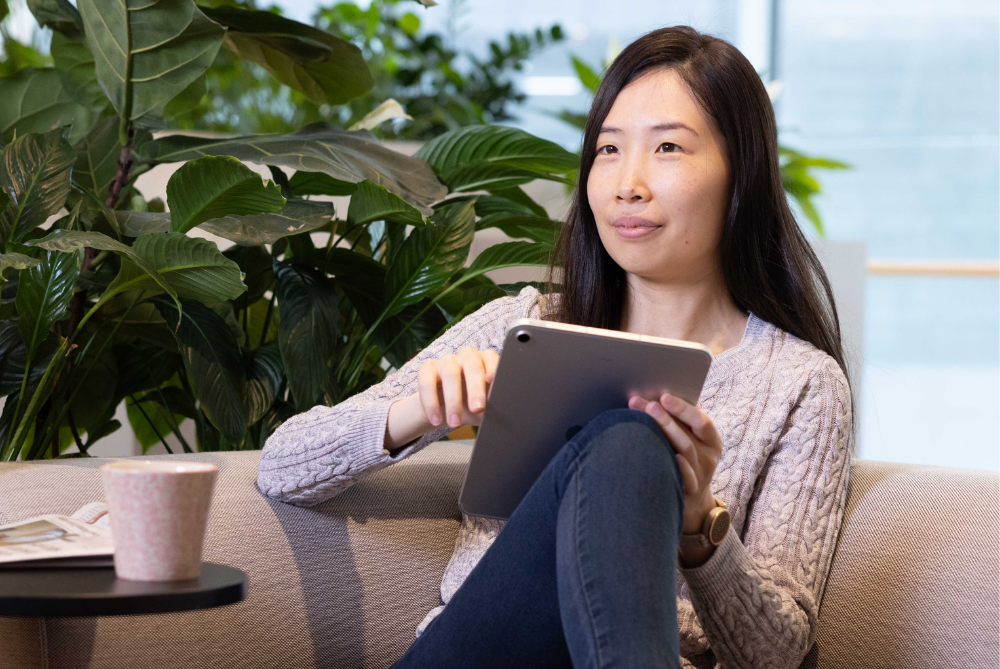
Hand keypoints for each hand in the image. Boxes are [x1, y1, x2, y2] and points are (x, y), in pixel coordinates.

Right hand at [417, 346, 499, 428]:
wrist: (443, 411)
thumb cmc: (469, 405)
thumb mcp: (484, 407)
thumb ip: (492, 404)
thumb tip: (501, 408)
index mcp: (485, 361)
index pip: (491, 359)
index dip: (493, 368)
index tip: (492, 380)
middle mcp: (467, 356)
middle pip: (472, 366)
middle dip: (475, 389)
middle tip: (477, 409)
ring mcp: (446, 360)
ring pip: (450, 374)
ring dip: (453, 401)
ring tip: (455, 423)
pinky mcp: (427, 369)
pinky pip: (427, 383)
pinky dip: (431, 403)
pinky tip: (436, 419)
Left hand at [628, 392, 722, 533]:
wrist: (692, 501)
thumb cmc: (686, 459)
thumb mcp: (692, 440)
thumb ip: (682, 421)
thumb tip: (659, 395)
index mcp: (712, 440)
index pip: (701, 421)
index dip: (683, 408)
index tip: (664, 397)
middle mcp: (709, 457)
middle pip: (688, 435)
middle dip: (666, 418)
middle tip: (647, 405)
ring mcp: (701, 475)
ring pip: (684, 451)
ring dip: (664, 433)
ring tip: (644, 419)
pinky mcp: (690, 491)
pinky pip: (686, 478)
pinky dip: (680, 467)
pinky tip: (670, 456)